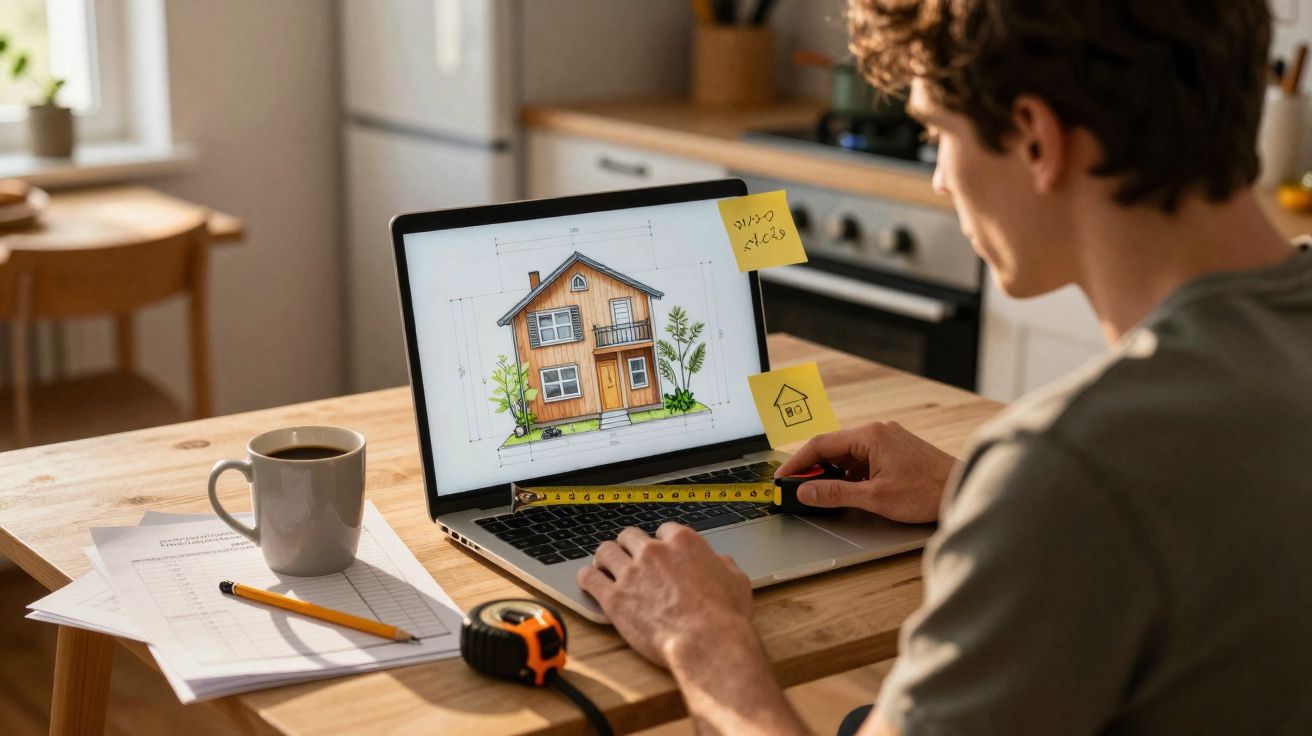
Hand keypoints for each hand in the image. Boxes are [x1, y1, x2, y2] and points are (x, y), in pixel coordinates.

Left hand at [577, 524, 754, 667]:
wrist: (706, 641)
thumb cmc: (724, 616)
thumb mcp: (736, 580)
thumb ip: (723, 565)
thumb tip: (720, 561)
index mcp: (683, 542)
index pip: (664, 530)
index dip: (661, 543)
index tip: (659, 554)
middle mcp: (653, 551)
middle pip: (630, 536)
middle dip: (629, 547)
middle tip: (630, 560)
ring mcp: (631, 573)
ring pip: (605, 551)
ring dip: (605, 558)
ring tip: (605, 567)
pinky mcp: (613, 598)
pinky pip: (589, 578)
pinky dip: (588, 578)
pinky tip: (590, 581)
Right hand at [775, 421, 956, 523]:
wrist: (962, 490)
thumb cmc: (926, 492)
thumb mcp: (874, 497)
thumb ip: (835, 493)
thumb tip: (807, 491)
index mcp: (870, 436)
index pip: (820, 445)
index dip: (798, 463)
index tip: (782, 478)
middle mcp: (878, 431)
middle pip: (833, 447)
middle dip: (814, 469)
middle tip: (798, 489)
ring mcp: (888, 439)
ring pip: (848, 454)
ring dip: (834, 472)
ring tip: (823, 494)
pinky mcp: (896, 449)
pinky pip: (863, 457)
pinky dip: (851, 473)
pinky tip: (850, 490)